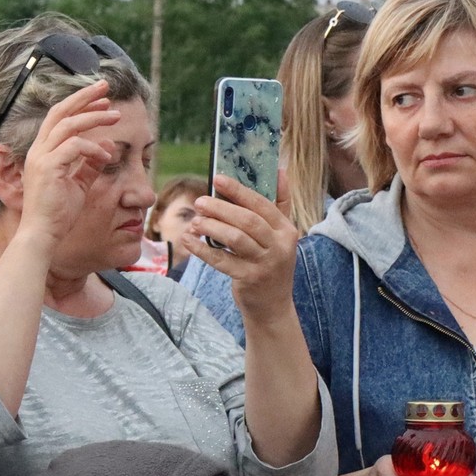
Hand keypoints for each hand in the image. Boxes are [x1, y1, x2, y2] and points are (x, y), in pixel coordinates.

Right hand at [12, 82, 122, 247]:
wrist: (43, 235)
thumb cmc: (58, 214)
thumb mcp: (79, 185)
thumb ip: (90, 164)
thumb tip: (108, 145)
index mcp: (43, 152)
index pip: (60, 118)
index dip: (81, 105)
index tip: (103, 100)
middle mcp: (38, 151)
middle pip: (60, 112)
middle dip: (84, 97)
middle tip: (106, 87)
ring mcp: (41, 158)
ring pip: (69, 125)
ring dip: (94, 117)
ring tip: (116, 116)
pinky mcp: (49, 168)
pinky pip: (75, 147)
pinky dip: (94, 148)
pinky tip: (107, 155)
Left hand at [181, 172, 299, 324]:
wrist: (272, 305)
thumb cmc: (270, 263)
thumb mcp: (280, 235)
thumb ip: (280, 204)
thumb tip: (278, 170)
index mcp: (287, 230)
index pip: (262, 204)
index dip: (239, 190)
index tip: (218, 179)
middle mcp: (279, 245)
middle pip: (248, 220)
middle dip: (221, 208)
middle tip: (200, 202)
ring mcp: (265, 264)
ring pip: (236, 239)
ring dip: (212, 227)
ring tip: (194, 221)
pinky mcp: (249, 279)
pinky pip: (222, 261)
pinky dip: (202, 250)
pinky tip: (188, 241)